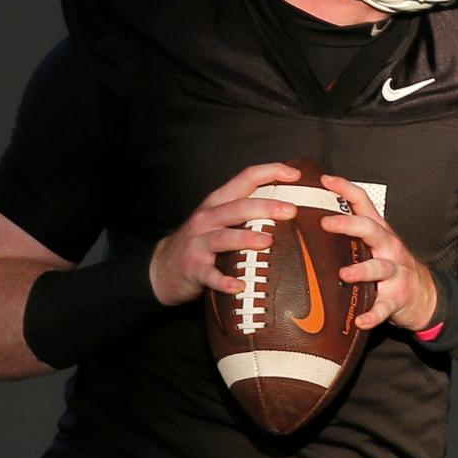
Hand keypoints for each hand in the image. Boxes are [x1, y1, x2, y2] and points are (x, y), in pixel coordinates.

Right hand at [149, 163, 299, 305]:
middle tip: (290, 210)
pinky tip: (239, 285)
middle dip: (265, 207)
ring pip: (224, 237)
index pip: (245, 179)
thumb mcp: (218, 219)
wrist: (163, 268)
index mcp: (217, 203)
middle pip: (238, 207)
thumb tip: (287, 206)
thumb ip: (245, 211)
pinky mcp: (194, 268)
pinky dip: (224, 281)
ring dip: (246, 238)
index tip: (295, 175)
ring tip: (268, 242)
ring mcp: (199, 243)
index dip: (270, 172)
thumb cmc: (200, 242)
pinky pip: (210, 275)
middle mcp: (207, 219)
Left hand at [318, 174, 436, 331]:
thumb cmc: (390, 267)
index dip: (345, 188)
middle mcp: (389, 248)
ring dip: (362, 270)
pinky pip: (384, 308)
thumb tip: (312, 221)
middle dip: (349, 225)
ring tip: (344, 275)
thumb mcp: (376, 244)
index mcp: (379, 232)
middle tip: (326, 223)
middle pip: (371, 230)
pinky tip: (361, 321)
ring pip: (380, 268)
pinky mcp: (396, 299)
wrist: (425, 296)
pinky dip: (373, 315)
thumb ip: (352, 234)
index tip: (324, 179)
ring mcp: (395, 274)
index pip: (364, 203)